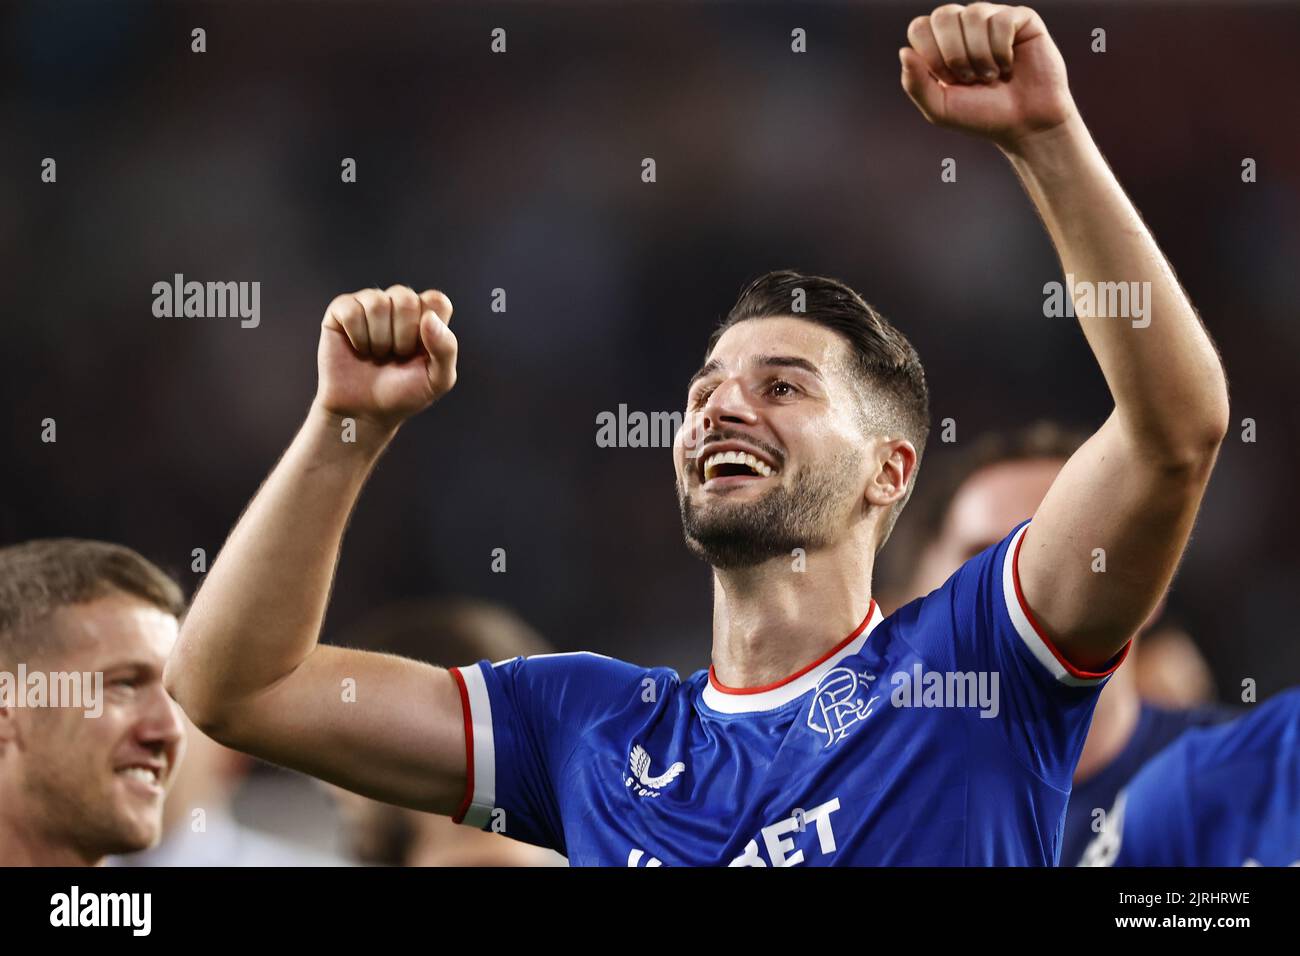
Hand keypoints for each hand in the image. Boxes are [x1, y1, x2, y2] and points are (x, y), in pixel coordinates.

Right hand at [315, 285, 456, 428]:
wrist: (364, 412)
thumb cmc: (402, 394)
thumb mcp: (437, 380)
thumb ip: (446, 349)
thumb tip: (430, 318)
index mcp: (426, 316)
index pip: (436, 300)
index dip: (429, 328)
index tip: (420, 351)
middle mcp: (398, 304)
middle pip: (406, 299)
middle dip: (402, 337)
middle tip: (396, 355)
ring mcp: (370, 304)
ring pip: (377, 303)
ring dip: (378, 339)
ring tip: (377, 354)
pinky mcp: (342, 309)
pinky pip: (351, 310)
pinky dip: (356, 336)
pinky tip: (358, 348)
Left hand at [899, 3, 1074, 148]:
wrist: (1024, 124)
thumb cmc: (982, 115)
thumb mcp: (940, 108)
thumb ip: (915, 83)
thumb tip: (904, 52)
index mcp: (941, 42)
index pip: (920, 27)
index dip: (931, 55)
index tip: (949, 80)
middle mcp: (965, 25)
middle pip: (943, 15)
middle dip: (953, 54)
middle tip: (969, 78)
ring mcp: (993, 19)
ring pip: (973, 14)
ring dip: (980, 55)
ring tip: (991, 76)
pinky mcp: (1021, 19)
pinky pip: (1001, 20)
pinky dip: (1002, 50)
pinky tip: (1009, 66)